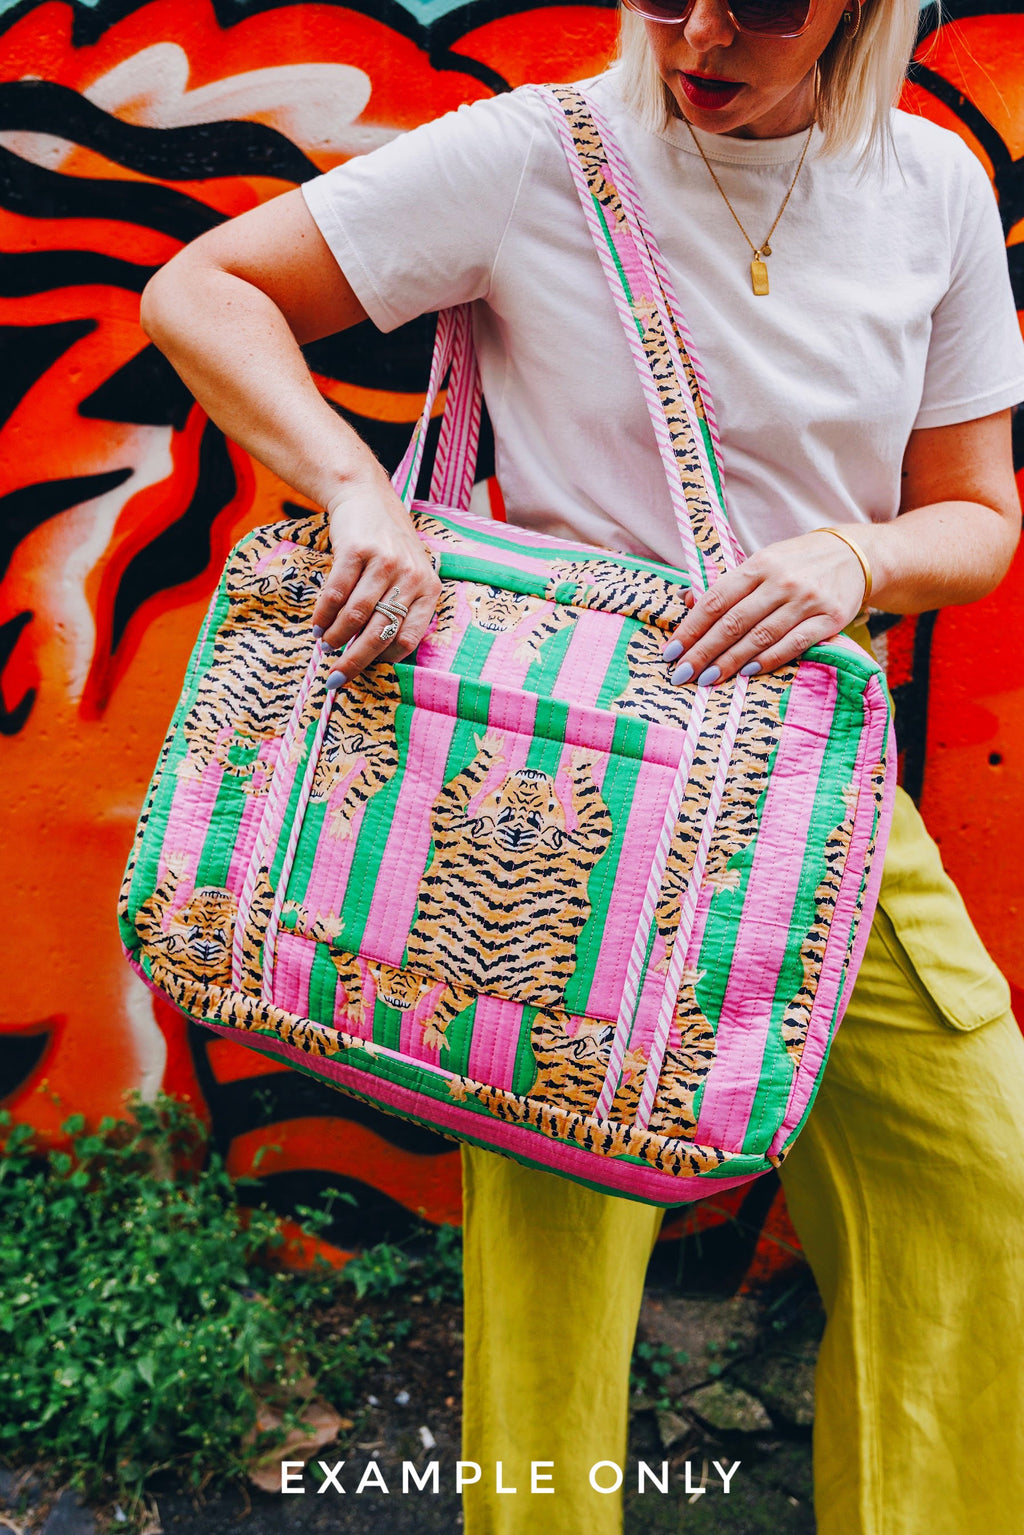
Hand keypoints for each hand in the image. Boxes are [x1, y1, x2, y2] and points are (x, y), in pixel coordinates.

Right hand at [311, 465, 441, 685]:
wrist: (367, 500)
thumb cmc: (388, 549)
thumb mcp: (408, 576)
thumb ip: (399, 610)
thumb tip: (372, 656)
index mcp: (429, 589)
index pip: (409, 638)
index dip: (384, 660)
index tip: (365, 671)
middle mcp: (411, 576)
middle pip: (380, 632)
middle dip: (355, 660)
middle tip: (336, 677)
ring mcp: (384, 562)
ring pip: (356, 615)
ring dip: (336, 637)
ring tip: (325, 645)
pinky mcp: (357, 550)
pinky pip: (335, 594)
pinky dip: (323, 616)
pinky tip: (317, 626)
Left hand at [662, 529, 869, 685]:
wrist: (854, 555)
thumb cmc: (797, 563)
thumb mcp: (762, 562)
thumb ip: (728, 584)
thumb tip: (688, 602)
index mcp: (759, 565)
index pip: (716, 600)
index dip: (691, 628)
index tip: (671, 651)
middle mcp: (781, 581)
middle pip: (734, 622)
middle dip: (703, 651)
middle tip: (682, 674)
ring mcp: (807, 600)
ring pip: (761, 636)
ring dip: (731, 661)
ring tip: (707, 679)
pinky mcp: (830, 619)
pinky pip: (794, 644)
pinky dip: (769, 660)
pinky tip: (748, 673)